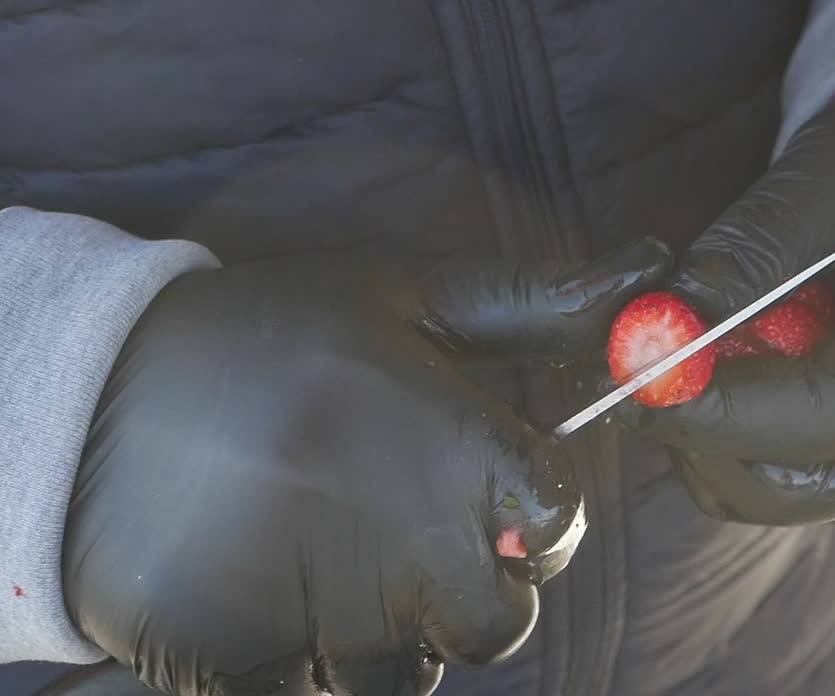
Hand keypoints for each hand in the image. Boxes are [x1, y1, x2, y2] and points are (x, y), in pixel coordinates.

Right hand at [61, 239, 670, 694]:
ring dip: (387, 622)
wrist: (89, 396)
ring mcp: (322, 619)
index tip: (495, 489)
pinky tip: (278, 583)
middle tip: (404, 526)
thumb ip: (539, 302)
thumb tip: (656, 270)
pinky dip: (312, 655)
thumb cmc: (273, 336)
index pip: (559, 523)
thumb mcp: (405, 298)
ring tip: (322, 540)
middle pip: (499, 622)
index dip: (538, 513)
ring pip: (410, 668)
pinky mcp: (244, 669)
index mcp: (450, 453)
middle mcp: (401, 548)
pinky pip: (322, 695)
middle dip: (473, 587)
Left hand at [618, 90, 834, 526]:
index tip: (627, 379)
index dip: (711, 404)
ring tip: (694, 355)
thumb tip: (660, 327)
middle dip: (699, 434)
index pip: (816, 413)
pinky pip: (792, 487)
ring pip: (779, 497)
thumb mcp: (831, 172)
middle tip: (628, 378)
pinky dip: (739, 443)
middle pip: (794, 486)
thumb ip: (750, 248)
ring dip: (711, 440)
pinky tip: (736, 374)